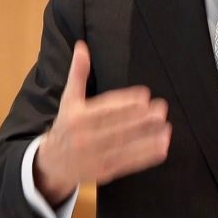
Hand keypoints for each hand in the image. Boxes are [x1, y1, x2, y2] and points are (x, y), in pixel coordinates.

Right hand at [34, 40, 171, 205]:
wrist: (52, 164)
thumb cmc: (65, 126)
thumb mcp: (68, 99)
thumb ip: (78, 73)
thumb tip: (81, 47)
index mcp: (77, 117)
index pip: (104, 109)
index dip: (125, 102)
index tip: (144, 95)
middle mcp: (85, 137)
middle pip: (116, 128)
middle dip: (140, 119)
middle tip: (161, 109)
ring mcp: (95, 156)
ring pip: (124, 146)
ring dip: (147, 138)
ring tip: (166, 127)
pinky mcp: (105, 171)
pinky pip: (127, 163)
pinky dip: (145, 156)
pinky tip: (161, 147)